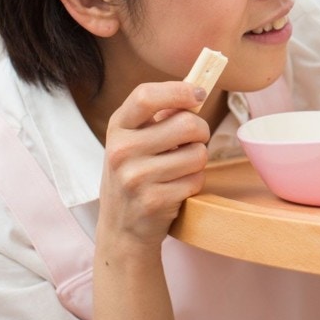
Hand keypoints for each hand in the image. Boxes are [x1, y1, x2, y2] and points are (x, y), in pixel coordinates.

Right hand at [98, 82, 211, 248]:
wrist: (120, 229)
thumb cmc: (134, 175)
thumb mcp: (134, 141)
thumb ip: (159, 117)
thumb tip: (197, 91)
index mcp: (118, 127)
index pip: (146, 96)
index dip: (179, 91)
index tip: (199, 94)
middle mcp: (122, 150)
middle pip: (186, 124)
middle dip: (201, 131)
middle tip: (195, 140)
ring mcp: (136, 177)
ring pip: (198, 153)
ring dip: (198, 160)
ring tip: (181, 169)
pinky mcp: (154, 201)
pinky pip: (196, 179)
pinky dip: (195, 182)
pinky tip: (177, 188)